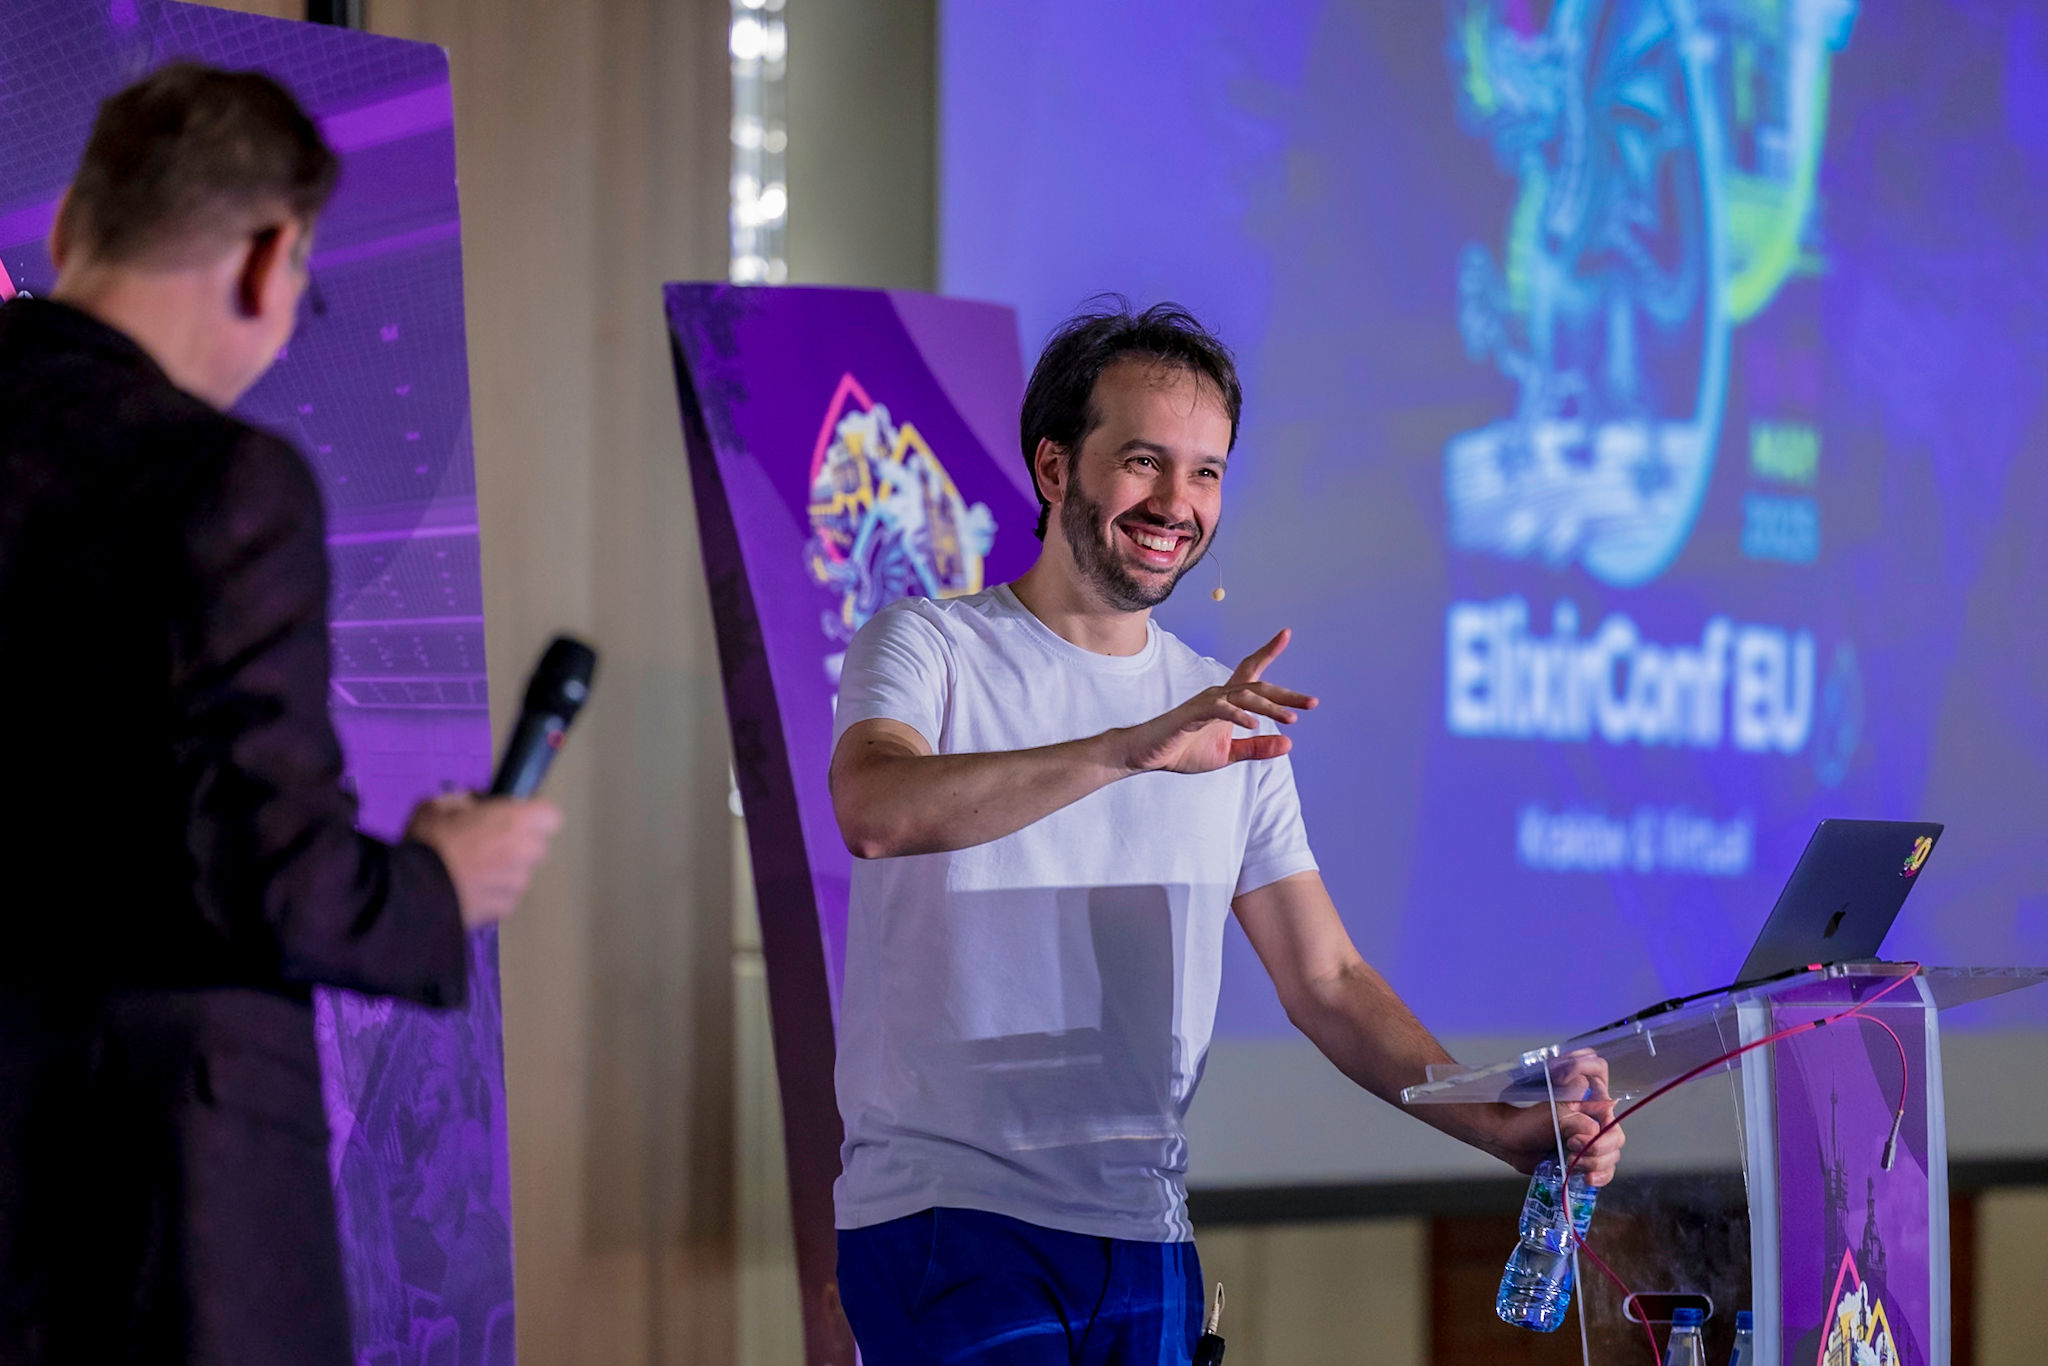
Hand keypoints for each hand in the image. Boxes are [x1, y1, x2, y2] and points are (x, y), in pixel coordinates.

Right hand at [405, 791, 562, 929]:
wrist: (415, 891)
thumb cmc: (429, 841)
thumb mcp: (439, 805)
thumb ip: (466, 802)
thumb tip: (474, 806)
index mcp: (517, 820)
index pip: (551, 815)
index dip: (532, 815)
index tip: (512, 817)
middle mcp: (526, 851)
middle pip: (537, 845)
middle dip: (519, 844)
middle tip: (487, 844)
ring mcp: (519, 883)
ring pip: (522, 873)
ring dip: (506, 871)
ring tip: (473, 872)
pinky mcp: (507, 909)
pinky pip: (507, 896)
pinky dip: (494, 894)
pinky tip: (470, 891)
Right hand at [1113, 628, 1317, 774]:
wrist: (1147, 754)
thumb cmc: (1184, 749)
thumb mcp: (1228, 754)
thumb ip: (1256, 748)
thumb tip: (1289, 744)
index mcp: (1227, 701)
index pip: (1252, 672)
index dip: (1268, 652)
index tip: (1286, 633)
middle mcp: (1219, 695)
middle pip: (1258, 686)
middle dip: (1286, 694)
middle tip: (1312, 702)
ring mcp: (1206, 702)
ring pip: (1244, 696)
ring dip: (1269, 707)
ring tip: (1291, 720)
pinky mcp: (1194, 714)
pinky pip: (1220, 709)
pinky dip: (1238, 716)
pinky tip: (1253, 725)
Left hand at [1489, 1052, 1626, 1186]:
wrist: (1513, 1144)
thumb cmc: (1529, 1123)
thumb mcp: (1553, 1118)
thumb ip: (1577, 1122)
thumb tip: (1594, 1132)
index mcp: (1588, 1098)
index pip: (1598, 1069)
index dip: (1586, 1070)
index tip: (1570, 1093)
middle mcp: (1596, 1118)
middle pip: (1616, 1132)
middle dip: (1598, 1145)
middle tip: (1572, 1145)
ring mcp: (1594, 1140)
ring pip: (1613, 1154)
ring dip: (1594, 1162)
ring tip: (1570, 1161)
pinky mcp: (1590, 1160)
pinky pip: (1607, 1171)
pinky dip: (1601, 1176)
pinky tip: (1588, 1178)